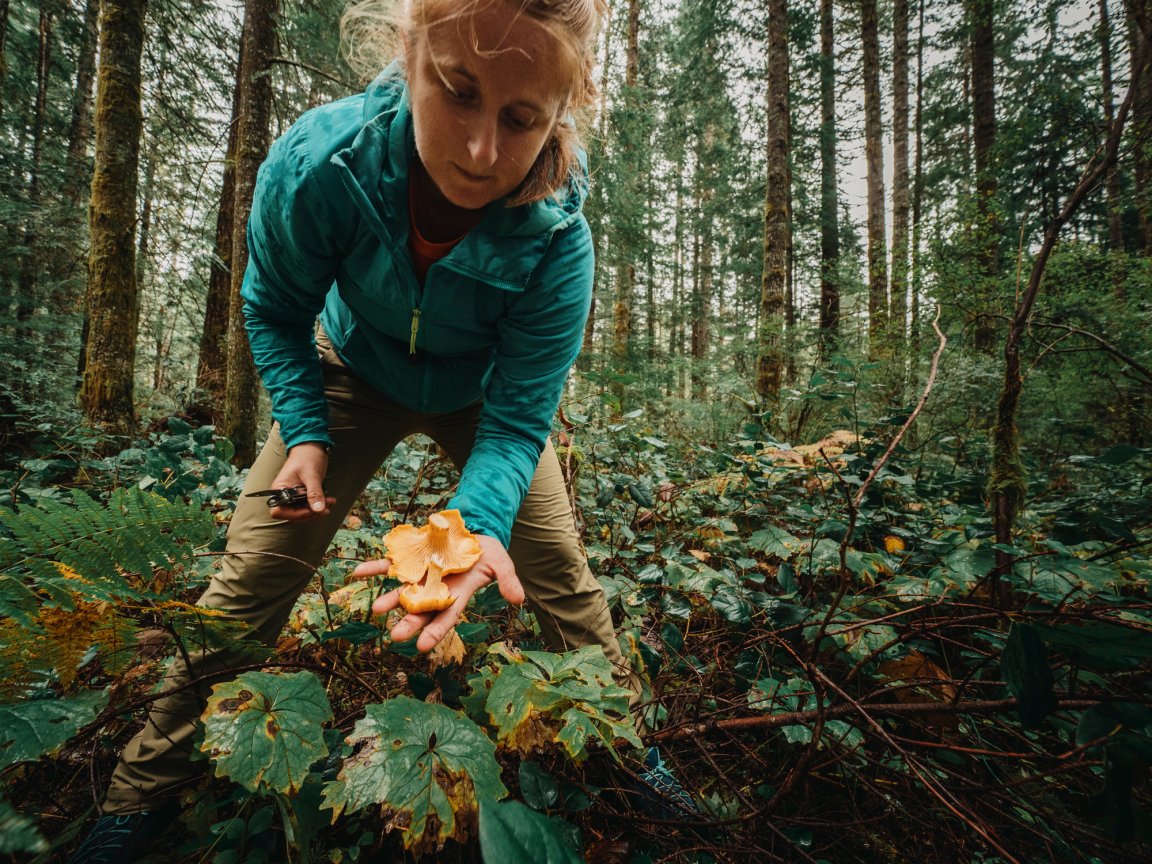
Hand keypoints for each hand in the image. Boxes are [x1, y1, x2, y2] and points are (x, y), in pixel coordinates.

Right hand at [268, 441, 335, 520]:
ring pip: (302, 512)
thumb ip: (314, 493)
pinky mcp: (303, 494)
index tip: (310, 510)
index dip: (294, 515)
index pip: (279, 511)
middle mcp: (284, 494)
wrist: (312, 446)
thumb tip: (318, 509)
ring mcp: (294, 495)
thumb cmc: (306, 456)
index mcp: (279, 489)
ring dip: (316, 511)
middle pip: (292, 515)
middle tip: (325, 508)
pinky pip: (309, 506)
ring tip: (330, 503)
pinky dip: (319, 506)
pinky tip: (329, 501)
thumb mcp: (311, 475)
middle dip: (310, 514)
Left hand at [359, 534, 524, 651]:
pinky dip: (373, 567)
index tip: (422, 647)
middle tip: (395, 636)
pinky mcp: (409, 557)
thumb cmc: (486, 552)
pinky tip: (357, 572)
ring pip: (401, 590)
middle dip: (408, 623)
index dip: (435, 631)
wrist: (471, 531)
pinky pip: (387, 564)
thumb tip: (519, 600)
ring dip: (388, 598)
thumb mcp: (501, 563)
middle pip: (420, 609)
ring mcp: (419, 574)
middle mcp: (434, 588)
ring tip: (376, 608)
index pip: (445, 616)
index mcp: (456, 594)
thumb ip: (508, 580)